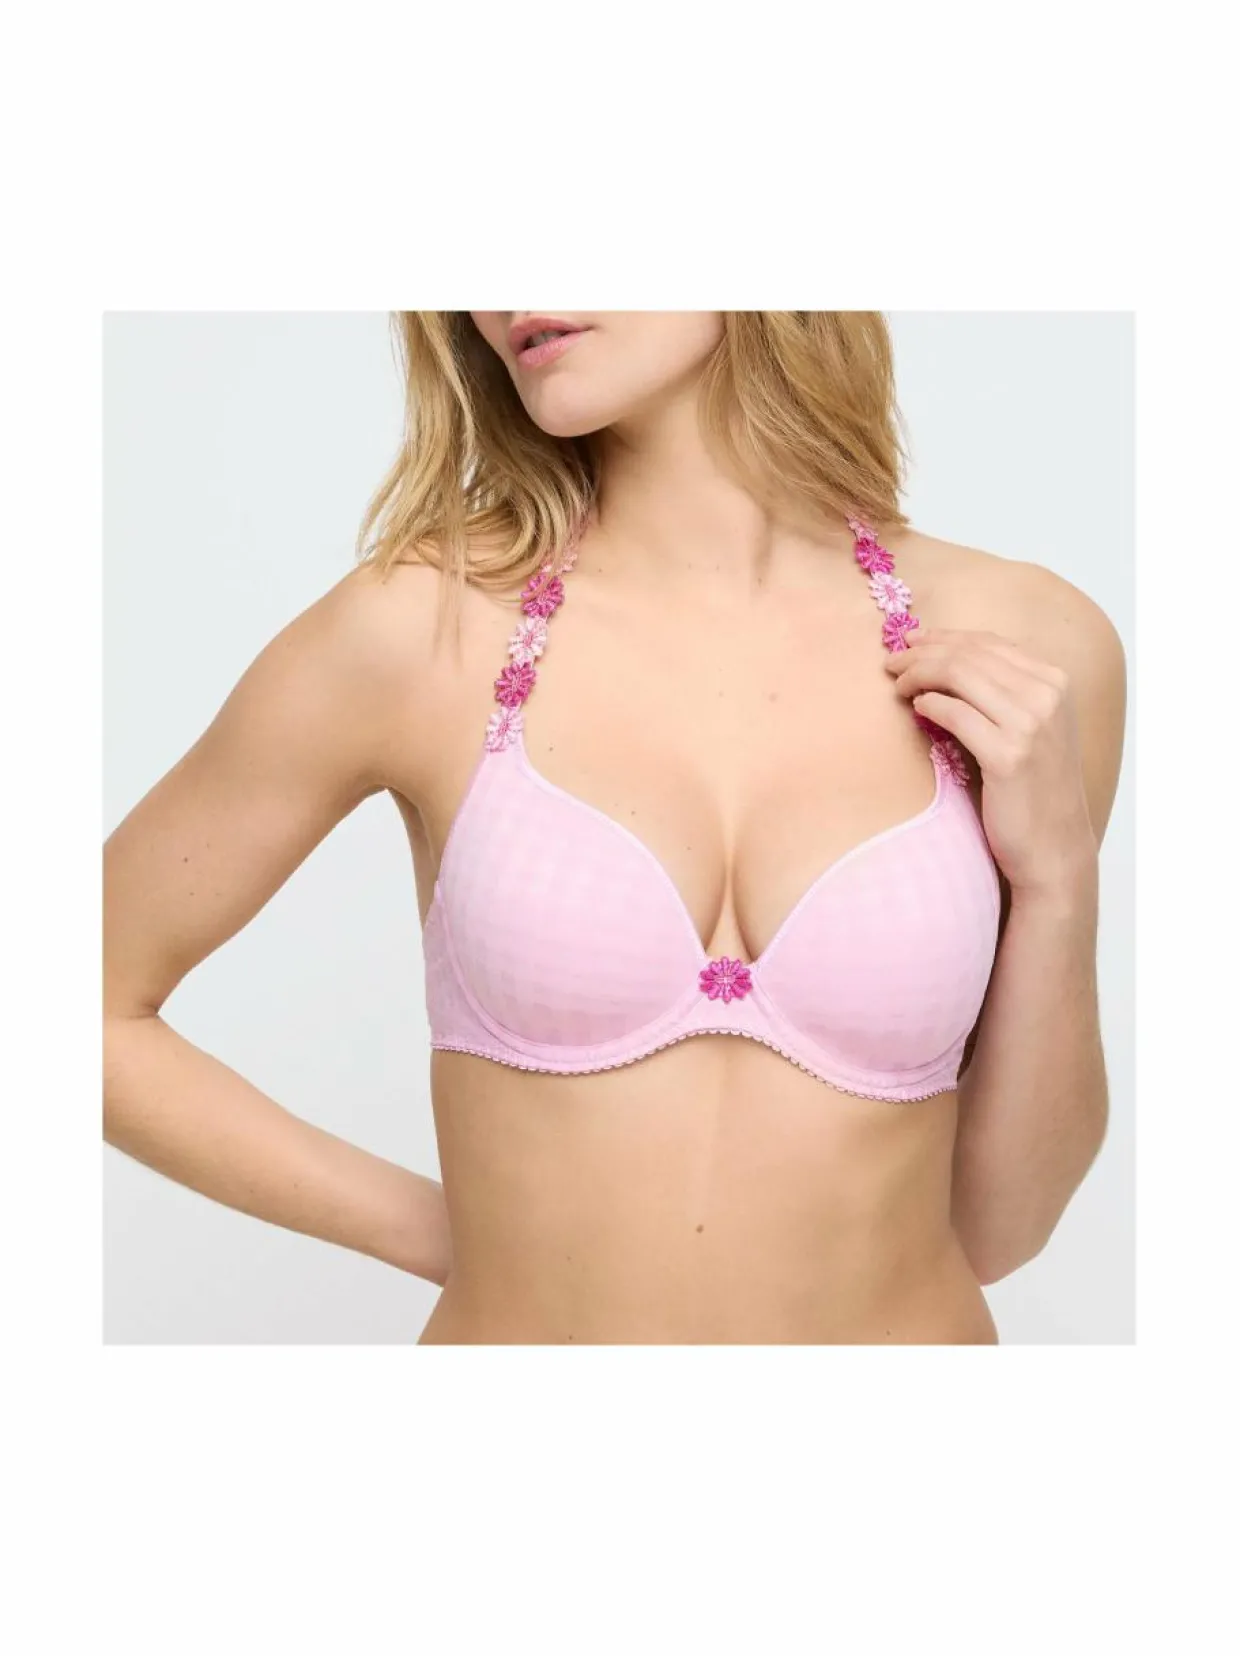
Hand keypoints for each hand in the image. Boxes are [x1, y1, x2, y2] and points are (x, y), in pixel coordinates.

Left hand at [885, 628, 1097, 896]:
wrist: (1054, 846)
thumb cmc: (1033, 788)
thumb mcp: (1030, 727)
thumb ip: (1002, 692)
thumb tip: (945, 658)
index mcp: (1055, 682)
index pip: (990, 643)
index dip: (945, 636)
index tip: (912, 640)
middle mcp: (1048, 696)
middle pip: (970, 654)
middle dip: (923, 651)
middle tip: (892, 660)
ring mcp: (1031, 725)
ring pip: (959, 675)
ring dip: (919, 673)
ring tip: (897, 683)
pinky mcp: (1009, 756)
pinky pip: (956, 714)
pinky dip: (930, 705)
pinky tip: (916, 708)